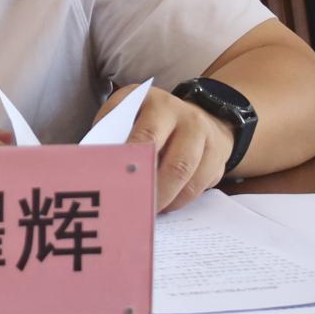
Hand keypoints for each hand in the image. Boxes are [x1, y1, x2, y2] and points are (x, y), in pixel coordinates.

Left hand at [95, 84, 234, 212]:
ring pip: (186, 174)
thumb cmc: (150, 120)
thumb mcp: (129, 114)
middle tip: (132, 206)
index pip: (144, 133)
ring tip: (148, 212)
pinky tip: (166, 206)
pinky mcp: (217, 155)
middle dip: (149, 187)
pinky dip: (180, 200)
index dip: (130, 158)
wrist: (199, 114)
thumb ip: (114, 133)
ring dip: (165, 198)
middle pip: (169, 158)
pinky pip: (200, 185)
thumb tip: (98, 165)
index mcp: (153, 101)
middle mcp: (182, 115)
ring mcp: (204, 134)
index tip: (116, 180)